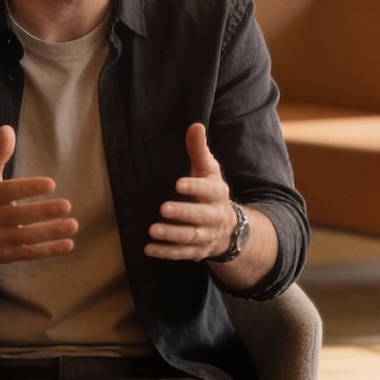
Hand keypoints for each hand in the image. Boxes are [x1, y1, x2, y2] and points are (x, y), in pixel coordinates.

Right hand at [0, 126, 77, 264]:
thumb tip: (8, 128)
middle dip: (43, 212)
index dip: (30, 188)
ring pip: (27, 237)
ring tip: (73, 225)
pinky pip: (28, 253)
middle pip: (19, 216)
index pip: (9, 192)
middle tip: (67, 206)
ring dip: (51, 232)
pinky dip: (48, 251)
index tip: (51, 184)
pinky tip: (68, 244)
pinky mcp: (4, 255)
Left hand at [145, 123, 233, 260]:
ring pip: (190, 237)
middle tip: (163, 208)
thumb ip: (199, 150)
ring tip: (153, 230)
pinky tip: (148, 249)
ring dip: (172, 234)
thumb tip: (195, 125)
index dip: (195, 187)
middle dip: (183, 213)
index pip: (209, 190)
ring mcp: (207, 236)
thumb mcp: (208, 170)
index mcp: (218, 194)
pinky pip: (181, 254)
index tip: (178, 183)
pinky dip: (165, 252)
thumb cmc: (211, 192)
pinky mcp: (197, 252)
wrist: (231, 229)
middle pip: (200, 216)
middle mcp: (215, 216)